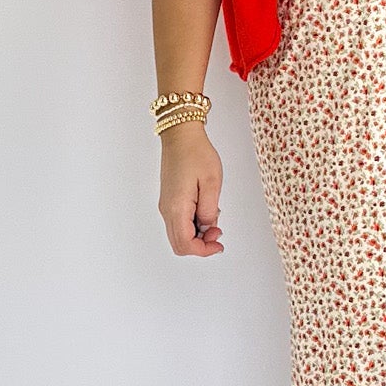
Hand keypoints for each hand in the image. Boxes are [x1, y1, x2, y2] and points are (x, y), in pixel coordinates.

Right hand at [158, 122, 224, 255]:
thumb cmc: (196, 153)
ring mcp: (166, 206)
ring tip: (213, 217)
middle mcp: (167, 210)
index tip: (219, 244)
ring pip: (179, 235)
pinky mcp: (169, 200)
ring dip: (197, 235)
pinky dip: (193, 225)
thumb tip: (208, 227)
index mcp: (177, 207)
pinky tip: (205, 211)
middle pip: (179, 244)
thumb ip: (209, 210)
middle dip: (201, 245)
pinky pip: (179, 223)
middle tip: (217, 230)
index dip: (204, 250)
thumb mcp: (212, 183)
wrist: (181, 136)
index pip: (185, 244)